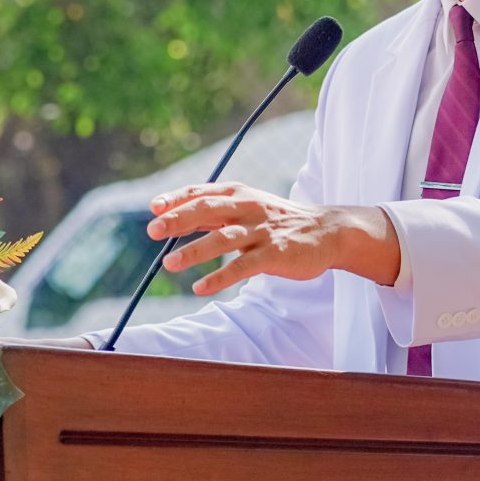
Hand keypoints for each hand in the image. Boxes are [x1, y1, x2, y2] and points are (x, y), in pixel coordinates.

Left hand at [147, 183, 401, 293]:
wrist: (327, 232)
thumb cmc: (279, 220)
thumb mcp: (246, 207)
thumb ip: (212, 211)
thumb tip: (170, 218)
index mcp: (239, 193)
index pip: (202, 192)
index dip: (177, 198)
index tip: (154, 207)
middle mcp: (248, 208)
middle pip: (208, 210)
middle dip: (179, 219)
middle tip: (152, 230)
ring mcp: (262, 231)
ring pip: (223, 238)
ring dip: (194, 250)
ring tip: (169, 264)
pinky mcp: (274, 254)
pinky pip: (243, 266)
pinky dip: (220, 277)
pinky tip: (200, 287)